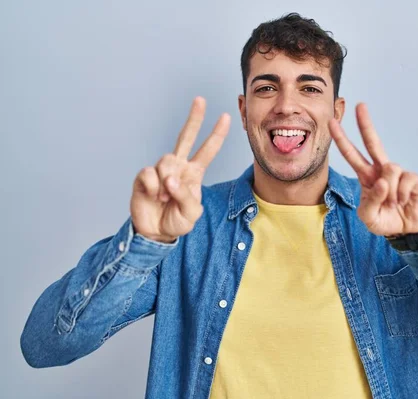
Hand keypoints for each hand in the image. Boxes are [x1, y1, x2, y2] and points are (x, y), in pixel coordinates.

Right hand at [130, 97, 229, 242]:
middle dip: (193, 118)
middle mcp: (178, 167)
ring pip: (166, 161)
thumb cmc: (176, 221)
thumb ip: (185, 196)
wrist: (155, 233)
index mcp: (194, 173)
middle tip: (200, 100)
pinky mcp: (144, 177)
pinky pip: (149, 173)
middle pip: (186, 137)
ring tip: (164, 199)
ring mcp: (160, 170)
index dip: (217, 134)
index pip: (208, 150)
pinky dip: (153, 188)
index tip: (226, 117)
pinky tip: (153, 196)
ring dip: (167, 182)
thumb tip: (171, 179)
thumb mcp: (190, 213)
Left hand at [329, 103, 417, 235]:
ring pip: (390, 169)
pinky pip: (405, 180)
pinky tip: (403, 201)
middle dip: (366, 124)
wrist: (405, 230)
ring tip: (392, 203)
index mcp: (366, 176)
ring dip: (389, 191)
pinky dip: (401, 194)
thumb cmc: (384, 220)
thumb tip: (382, 182)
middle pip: (373, 142)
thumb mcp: (368, 217)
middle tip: (360, 105)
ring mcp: (398, 173)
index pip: (352, 155)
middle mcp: (381, 170)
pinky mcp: (413, 179)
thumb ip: (371, 201)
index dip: (342, 139)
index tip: (332, 123)